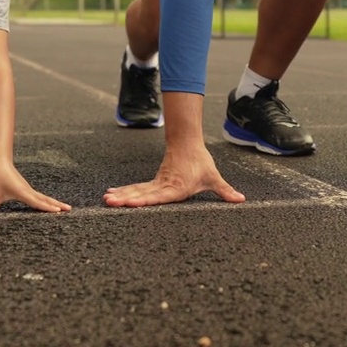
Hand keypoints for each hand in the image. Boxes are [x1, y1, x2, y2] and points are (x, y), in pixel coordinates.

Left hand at [0, 163, 71, 214]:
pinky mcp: (28, 189)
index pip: (37, 202)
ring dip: (55, 203)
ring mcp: (29, 190)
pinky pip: (40, 197)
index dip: (47, 207)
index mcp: (23, 193)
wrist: (1, 162)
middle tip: (69, 210)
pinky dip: (48, 201)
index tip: (58, 211)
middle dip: (57, 205)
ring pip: (45, 198)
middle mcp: (29, 191)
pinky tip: (52, 205)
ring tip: (65, 208)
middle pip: (46, 200)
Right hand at [104, 144, 245, 206]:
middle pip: (142, 194)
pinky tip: (112, 195)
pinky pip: (136, 188)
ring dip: (121, 195)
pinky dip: (124, 191)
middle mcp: (164, 186)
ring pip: (136, 190)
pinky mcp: (154, 182)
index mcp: (177, 187)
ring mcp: (157, 183)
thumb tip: (241, 199)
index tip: (131, 203)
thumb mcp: (213, 177)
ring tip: (106, 200)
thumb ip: (225, 191)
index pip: (159, 196)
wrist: (188, 143)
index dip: (144, 201)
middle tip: (110, 203)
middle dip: (125, 199)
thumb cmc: (200, 162)